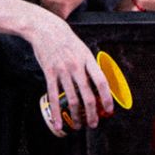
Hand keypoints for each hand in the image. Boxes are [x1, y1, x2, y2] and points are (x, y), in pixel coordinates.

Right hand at [27, 12, 112, 136]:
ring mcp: (62, 70)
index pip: (101, 81)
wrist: (45, 29)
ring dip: (77, 116)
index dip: (107, 97)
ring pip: (72, 99)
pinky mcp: (49, 73)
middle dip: (92, 113)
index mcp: (87, 59)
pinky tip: (58, 123)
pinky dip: (56, 112)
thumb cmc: (66, 40)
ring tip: (79, 125)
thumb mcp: (82, 49)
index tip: (109, 110)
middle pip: (87, 95)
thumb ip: (89, 66)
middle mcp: (76, 66)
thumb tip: (97, 85)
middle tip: (93, 124)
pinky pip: (54, 96)